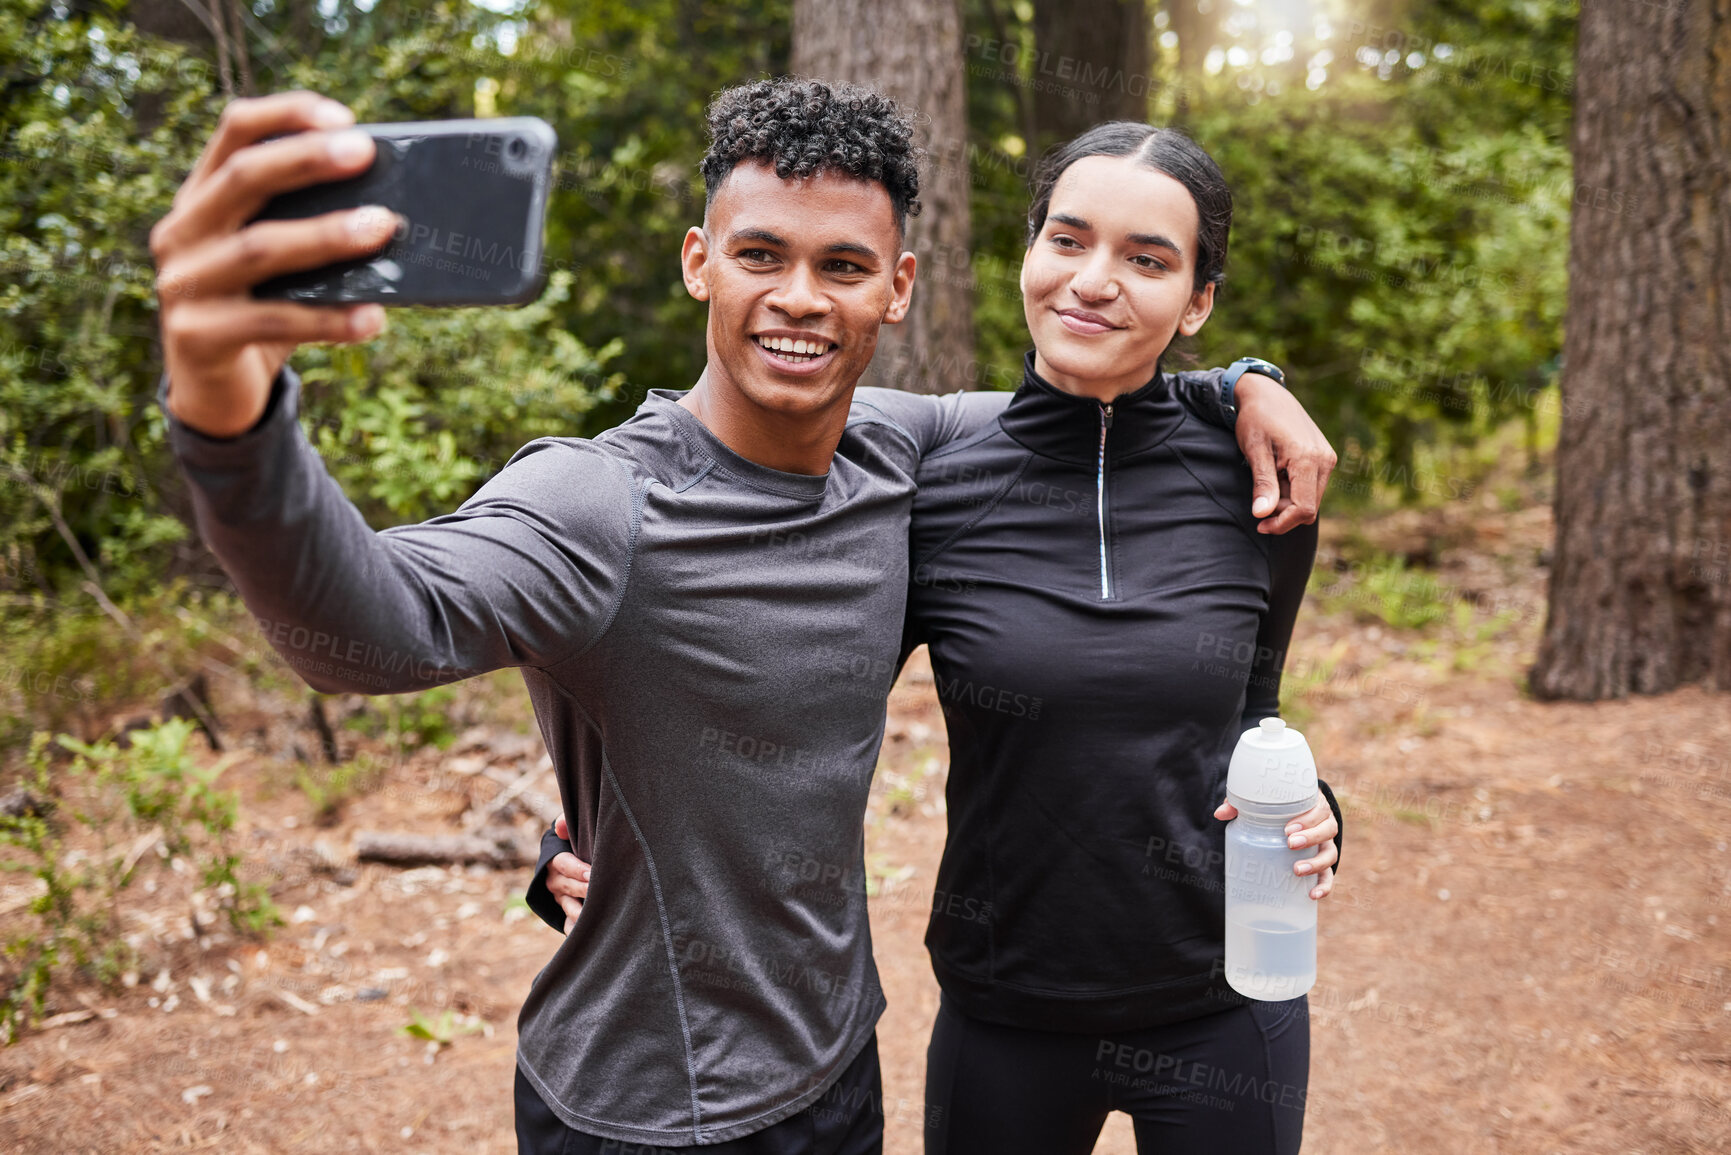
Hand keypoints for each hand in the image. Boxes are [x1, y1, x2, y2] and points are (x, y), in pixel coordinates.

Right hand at [150, 91, 399, 436]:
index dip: (286, 115)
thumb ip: (310, 228)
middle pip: (242, 178)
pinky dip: (329, 319)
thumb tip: (395, 211)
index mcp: (201, 198)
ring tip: (383, 227)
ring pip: (258, 249)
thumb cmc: (262, 308)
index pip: (235, 133)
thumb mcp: (280, 261)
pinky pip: (273, 322)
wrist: (215, 391)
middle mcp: (182, 232)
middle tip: (366, 152)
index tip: (343, 117)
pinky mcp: (198, 336)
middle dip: (306, 160)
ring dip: (325, 235)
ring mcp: (183, 284)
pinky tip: (373, 319)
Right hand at [548, 815, 589, 932]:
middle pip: (568, 886)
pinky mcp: (567, 911)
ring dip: (580, 911)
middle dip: (583, 889)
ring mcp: (560, 898)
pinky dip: (574, 928)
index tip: (591, 873)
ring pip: (568, 906)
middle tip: (599, 891)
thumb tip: (560, 825)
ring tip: (594, 914)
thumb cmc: (577, 843)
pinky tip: (584, 932)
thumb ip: (567, 824)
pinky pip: (569, 922)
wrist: (575, 861)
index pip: (563, 864)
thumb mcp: (572, 831)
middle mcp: (554, 880)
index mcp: (555, 860)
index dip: (576, 869)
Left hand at [1213, 795, 1337, 899]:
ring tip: (1297, 870)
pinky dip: (1324, 886)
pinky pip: (1329, 876)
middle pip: (1327, 830)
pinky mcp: (1324, 863)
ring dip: (1316, 863)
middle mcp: (1324, 824)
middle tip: (1290, 843)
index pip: (1317, 809)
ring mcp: (1326, 845)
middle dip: (1311, 837)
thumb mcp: (1264, 804)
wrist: (1297, 818)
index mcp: (1314, 806)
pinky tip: (1312, 895)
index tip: (1288, 828)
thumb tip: (1219, 814)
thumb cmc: (1280, 808)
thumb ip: (1241, 806)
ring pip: (1330, 854)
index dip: (1307, 818)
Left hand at [1231, 373, 1336, 534]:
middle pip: (1309, 508)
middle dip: (1284, 513)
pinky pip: (1312, 487)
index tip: (1260, 524)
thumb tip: (1262, 515)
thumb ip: (1262, 484)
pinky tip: (1278, 474)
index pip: (1303, 509)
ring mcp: (1327, 458)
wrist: (1267, 394)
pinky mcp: (1324, 457)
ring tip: (1269, 479)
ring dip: (1288, 500)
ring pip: (1311, 499)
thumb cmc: (1256, 419)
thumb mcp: (1254, 451)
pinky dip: (1294, 490)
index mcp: (1308, 459)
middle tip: (1260, 498)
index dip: (1282, 523)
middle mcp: (1325, 460)